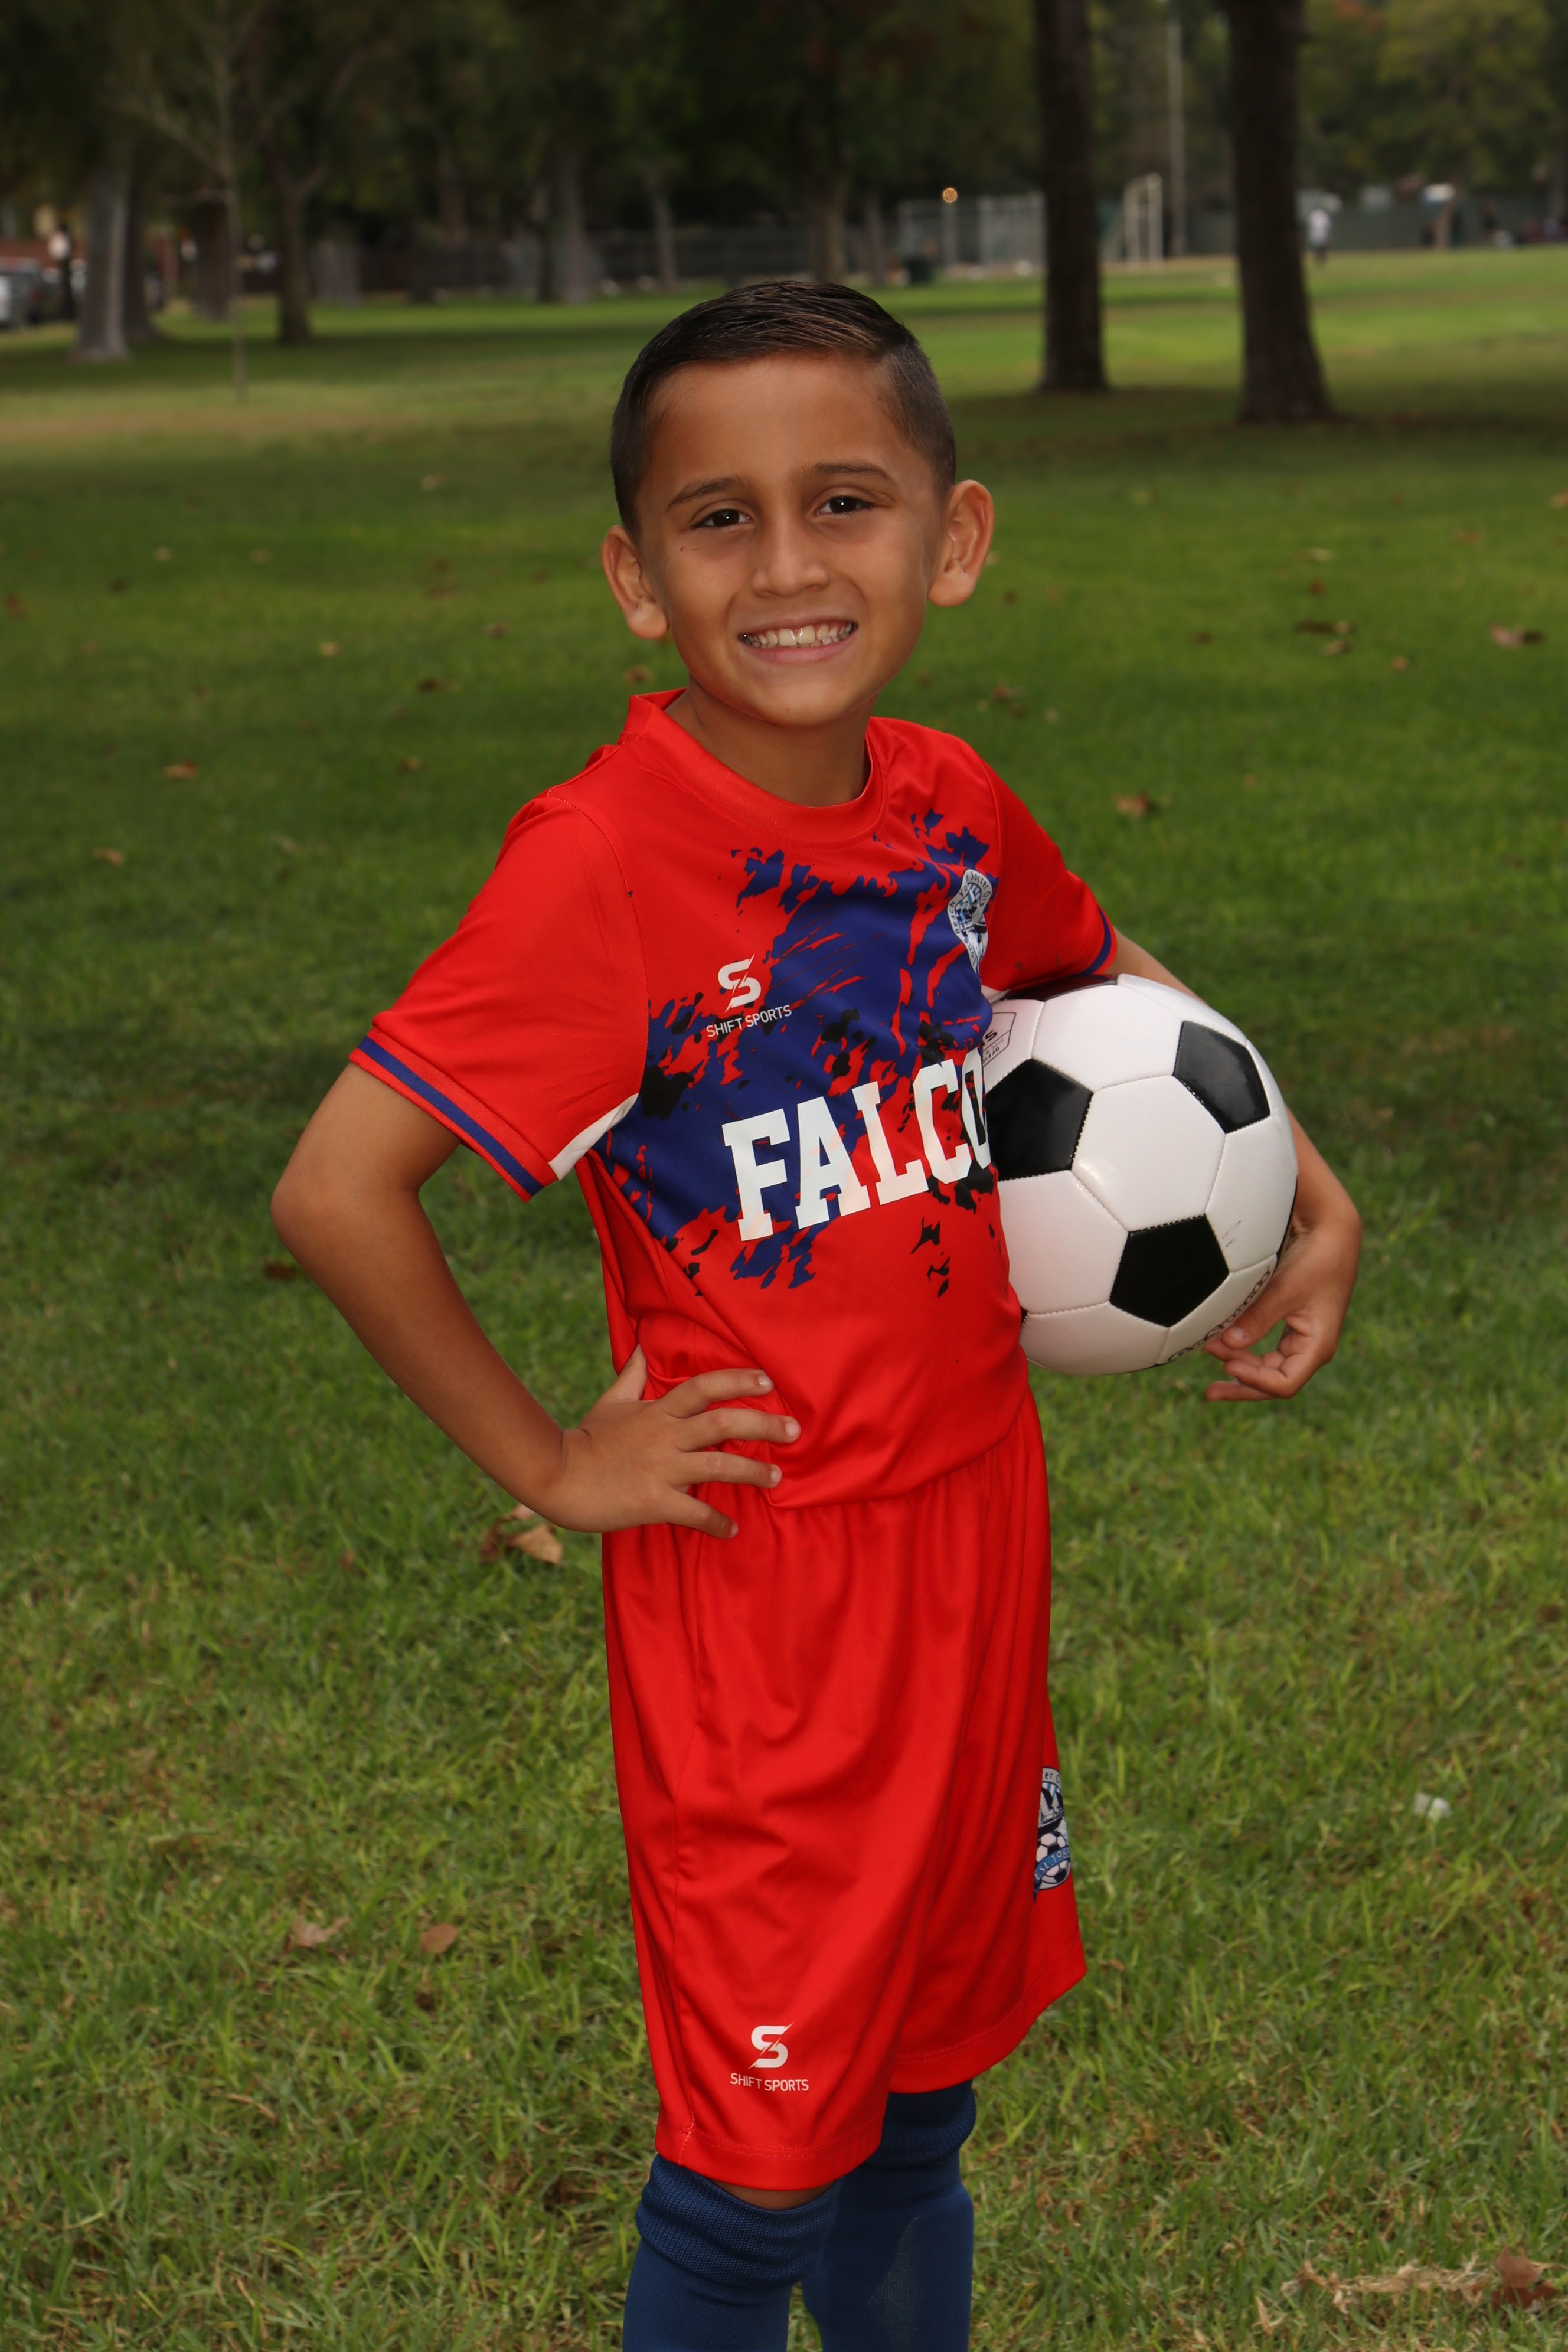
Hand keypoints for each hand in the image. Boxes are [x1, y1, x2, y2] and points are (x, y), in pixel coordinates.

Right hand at [537, 1348, 798, 1537]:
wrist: (556, 1476)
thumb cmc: (586, 1440)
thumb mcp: (610, 1402)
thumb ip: (633, 1376)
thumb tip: (644, 1346)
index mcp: (657, 1411)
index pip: (703, 1387)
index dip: (737, 1381)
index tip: (768, 1382)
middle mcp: (663, 1436)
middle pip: (721, 1424)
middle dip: (762, 1425)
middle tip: (794, 1432)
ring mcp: (659, 1469)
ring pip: (717, 1467)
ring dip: (752, 1473)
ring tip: (776, 1479)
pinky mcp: (652, 1501)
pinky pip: (693, 1513)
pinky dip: (716, 1523)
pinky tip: (731, 1530)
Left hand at [1201, 1119, 1360, 1403]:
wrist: (1332, 1231)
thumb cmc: (1316, 1258)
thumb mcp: (1286, 1288)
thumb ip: (1259, 1317)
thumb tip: (1227, 1344)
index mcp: (1317, 1345)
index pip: (1284, 1383)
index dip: (1254, 1381)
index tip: (1227, 1365)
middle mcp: (1311, 1347)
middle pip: (1274, 1381)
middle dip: (1242, 1382)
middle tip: (1209, 1389)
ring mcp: (1302, 1337)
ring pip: (1268, 1367)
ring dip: (1240, 1366)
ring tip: (1209, 1356)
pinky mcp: (1292, 1325)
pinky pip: (1266, 1350)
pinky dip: (1245, 1352)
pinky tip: (1223, 1348)